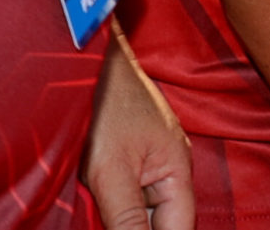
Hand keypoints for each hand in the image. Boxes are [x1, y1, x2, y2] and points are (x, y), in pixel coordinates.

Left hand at [84, 27, 195, 229]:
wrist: (89, 58)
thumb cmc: (106, 103)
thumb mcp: (111, 170)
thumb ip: (126, 217)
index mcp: (178, 171)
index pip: (180, 229)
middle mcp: (170, 168)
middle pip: (161, 220)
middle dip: (137, 226)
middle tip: (108, 217)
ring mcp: (150, 160)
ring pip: (141, 208)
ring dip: (123, 217)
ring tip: (101, 201)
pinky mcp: (128, 155)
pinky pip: (127, 192)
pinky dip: (113, 204)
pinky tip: (95, 203)